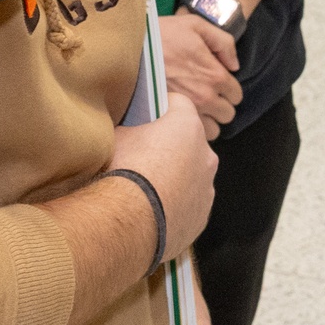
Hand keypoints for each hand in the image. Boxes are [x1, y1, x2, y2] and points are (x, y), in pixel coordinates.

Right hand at [112, 101, 218, 257]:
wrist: (131, 221)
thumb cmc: (124, 171)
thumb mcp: (118, 136)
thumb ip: (131, 127)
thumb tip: (127, 127)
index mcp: (187, 125)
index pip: (178, 103)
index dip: (159, 108)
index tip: (145, 116)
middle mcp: (206, 154)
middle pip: (188, 141)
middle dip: (170, 145)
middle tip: (143, 155)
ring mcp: (206, 187)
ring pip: (192, 174)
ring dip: (175, 176)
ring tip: (147, 188)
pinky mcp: (201, 216)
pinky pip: (189, 203)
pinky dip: (176, 203)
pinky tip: (153, 209)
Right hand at [157, 10, 240, 135]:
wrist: (128, 48)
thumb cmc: (161, 34)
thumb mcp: (195, 25)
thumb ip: (223, 42)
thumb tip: (234, 65)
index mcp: (214, 75)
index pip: (236, 95)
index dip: (228, 89)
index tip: (215, 83)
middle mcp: (205, 97)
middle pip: (227, 115)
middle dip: (220, 106)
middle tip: (206, 95)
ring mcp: (187, 110)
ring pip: (212, 130)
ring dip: (206, 120)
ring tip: (194, 108)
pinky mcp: (169, 119)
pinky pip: (189, 134)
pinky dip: (189, 128)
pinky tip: (181, 115)